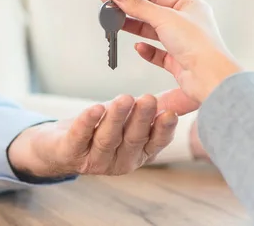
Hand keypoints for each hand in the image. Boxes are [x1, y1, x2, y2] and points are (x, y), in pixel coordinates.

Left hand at [8, 95, 177, 177]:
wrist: (59, 146)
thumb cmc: (102, 128)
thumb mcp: (134, 116)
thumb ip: (162, 105)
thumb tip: (194, 92)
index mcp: (140, 153)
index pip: (156, 142)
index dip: (163, 129)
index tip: (170, 113)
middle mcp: (120, 161)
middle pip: (133, 139)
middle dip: (141, 119)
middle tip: (148, 99)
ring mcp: (95, 160)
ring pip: (108, 138)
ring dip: (116, 118)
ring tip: (124, 99)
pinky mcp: (70, 153)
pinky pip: (80, 137)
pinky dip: (87, 122)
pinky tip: (94, 109)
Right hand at [99, 0, 241, 105]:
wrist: (210, 78)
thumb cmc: (199, 45)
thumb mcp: (164, 18)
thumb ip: (138, 6)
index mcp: (190, 5)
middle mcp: (187, 22)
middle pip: (152, 11)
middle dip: (131, 10)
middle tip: (109, 9)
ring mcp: (182, 42)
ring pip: (153, 32)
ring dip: (135, 28)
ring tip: (116, 25)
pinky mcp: (178, 61)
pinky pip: (157, 53)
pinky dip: (146, 50)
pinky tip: (138, 47)